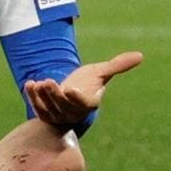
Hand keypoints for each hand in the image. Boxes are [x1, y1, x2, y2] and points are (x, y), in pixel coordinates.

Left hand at [25, 50, 143, 130]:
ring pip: (50, 109)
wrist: (70, 93)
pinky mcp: (46, 114)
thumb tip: (140, 55)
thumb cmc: (88, 82)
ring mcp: (60, 115)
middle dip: (55, 96)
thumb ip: (118, 65)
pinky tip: (29, 84)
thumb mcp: (101, 72)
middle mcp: (74, 112)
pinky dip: (33, 98)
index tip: (71, 90)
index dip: (77, 98)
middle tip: (48, 82)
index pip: (84, 104)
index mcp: (89, 103)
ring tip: (37, 83)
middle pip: (64, 107)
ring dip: (42, 97)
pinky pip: (38, 109)